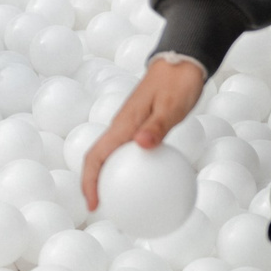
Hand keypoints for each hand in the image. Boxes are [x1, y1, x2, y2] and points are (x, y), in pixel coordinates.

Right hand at [80, 55, 206, 210]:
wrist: (181, 63)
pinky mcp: (139, 125)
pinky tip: (150, 180)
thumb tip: (142, 146)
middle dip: (92, 183)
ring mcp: (129, 125)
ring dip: (109, 177)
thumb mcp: (172, 107)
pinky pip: (129, 151)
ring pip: (110, 154)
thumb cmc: (178, 83)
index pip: (96, 155)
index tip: (93, 204)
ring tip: (122, 200)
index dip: (89, 181)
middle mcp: (121, 125)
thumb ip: (157, 127)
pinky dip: (131, 168)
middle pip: (97, 158)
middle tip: (101, 207)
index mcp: (124, 123)